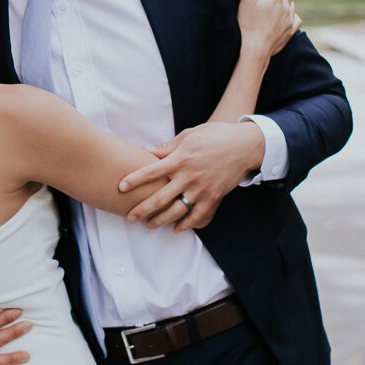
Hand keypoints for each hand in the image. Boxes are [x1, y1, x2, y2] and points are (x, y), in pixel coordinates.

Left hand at [117, 119, 265, 231]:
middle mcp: (189, 175)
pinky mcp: (213, 196)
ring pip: (177, 210)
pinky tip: (175, 228)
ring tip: (148, 225)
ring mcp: (202, 188)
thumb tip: (147, 152)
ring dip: (160, 220)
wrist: (244, 145)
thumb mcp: (189, 136)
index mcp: (181, 158)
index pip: (152, 171)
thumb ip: (167, 147)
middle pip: (161, 197)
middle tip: (129, 217)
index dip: (135, 179)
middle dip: (143, 209)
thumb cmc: (214, 136)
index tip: (120, 187)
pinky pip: (197, 215)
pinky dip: (185, 224)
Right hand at [236, 0, 301, 58]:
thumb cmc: (247, 24)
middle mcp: (286, 6)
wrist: (254, 50)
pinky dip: (292, 15)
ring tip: (276, 4)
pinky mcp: (290, 31)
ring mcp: (290, 19)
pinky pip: (296, 19)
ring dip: (285, 2)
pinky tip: (286, 17)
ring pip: (291, 5)